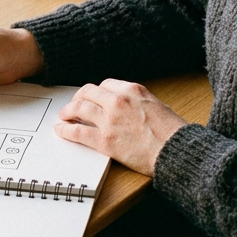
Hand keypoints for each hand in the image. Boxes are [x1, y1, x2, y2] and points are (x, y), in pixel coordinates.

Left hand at [55, 79, 188, 176]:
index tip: (91, 98)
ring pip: (78, 109)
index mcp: (133, 90)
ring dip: (67, 112)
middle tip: (73, 106)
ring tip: (64, 116)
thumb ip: (138, 102)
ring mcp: (109, 120)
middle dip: (78, 98)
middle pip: (87, 93)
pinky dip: (65, 130)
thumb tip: (127, 107)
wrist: (175, 152)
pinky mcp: (104, 140)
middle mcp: (118, 101)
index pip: (105, 85)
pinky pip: (77, 132)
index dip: (95, 93)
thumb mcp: (157, 105)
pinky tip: (61, 130)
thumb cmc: (172, 133)